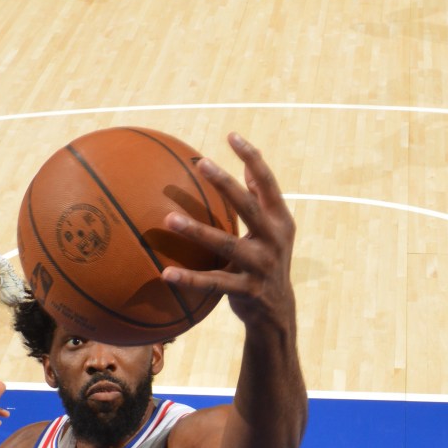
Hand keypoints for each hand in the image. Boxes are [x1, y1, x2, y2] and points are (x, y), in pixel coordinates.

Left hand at [158, 132, 296, 328]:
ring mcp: (262, 265)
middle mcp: (274, 240)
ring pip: (226, 244)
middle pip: (248, 206)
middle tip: (203, 164)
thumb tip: (247, 166)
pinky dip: (189, 279)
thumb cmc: (268, 260)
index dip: (252, 158)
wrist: (277, 311)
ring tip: (169, 219)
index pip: (267, 182)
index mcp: (281, 220)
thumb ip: (261, 200)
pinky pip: (213, 283)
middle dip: (226, 183)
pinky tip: (166, 274)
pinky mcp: (247, 290)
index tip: (231, 136)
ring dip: (197, 231)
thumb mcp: (273, 230)